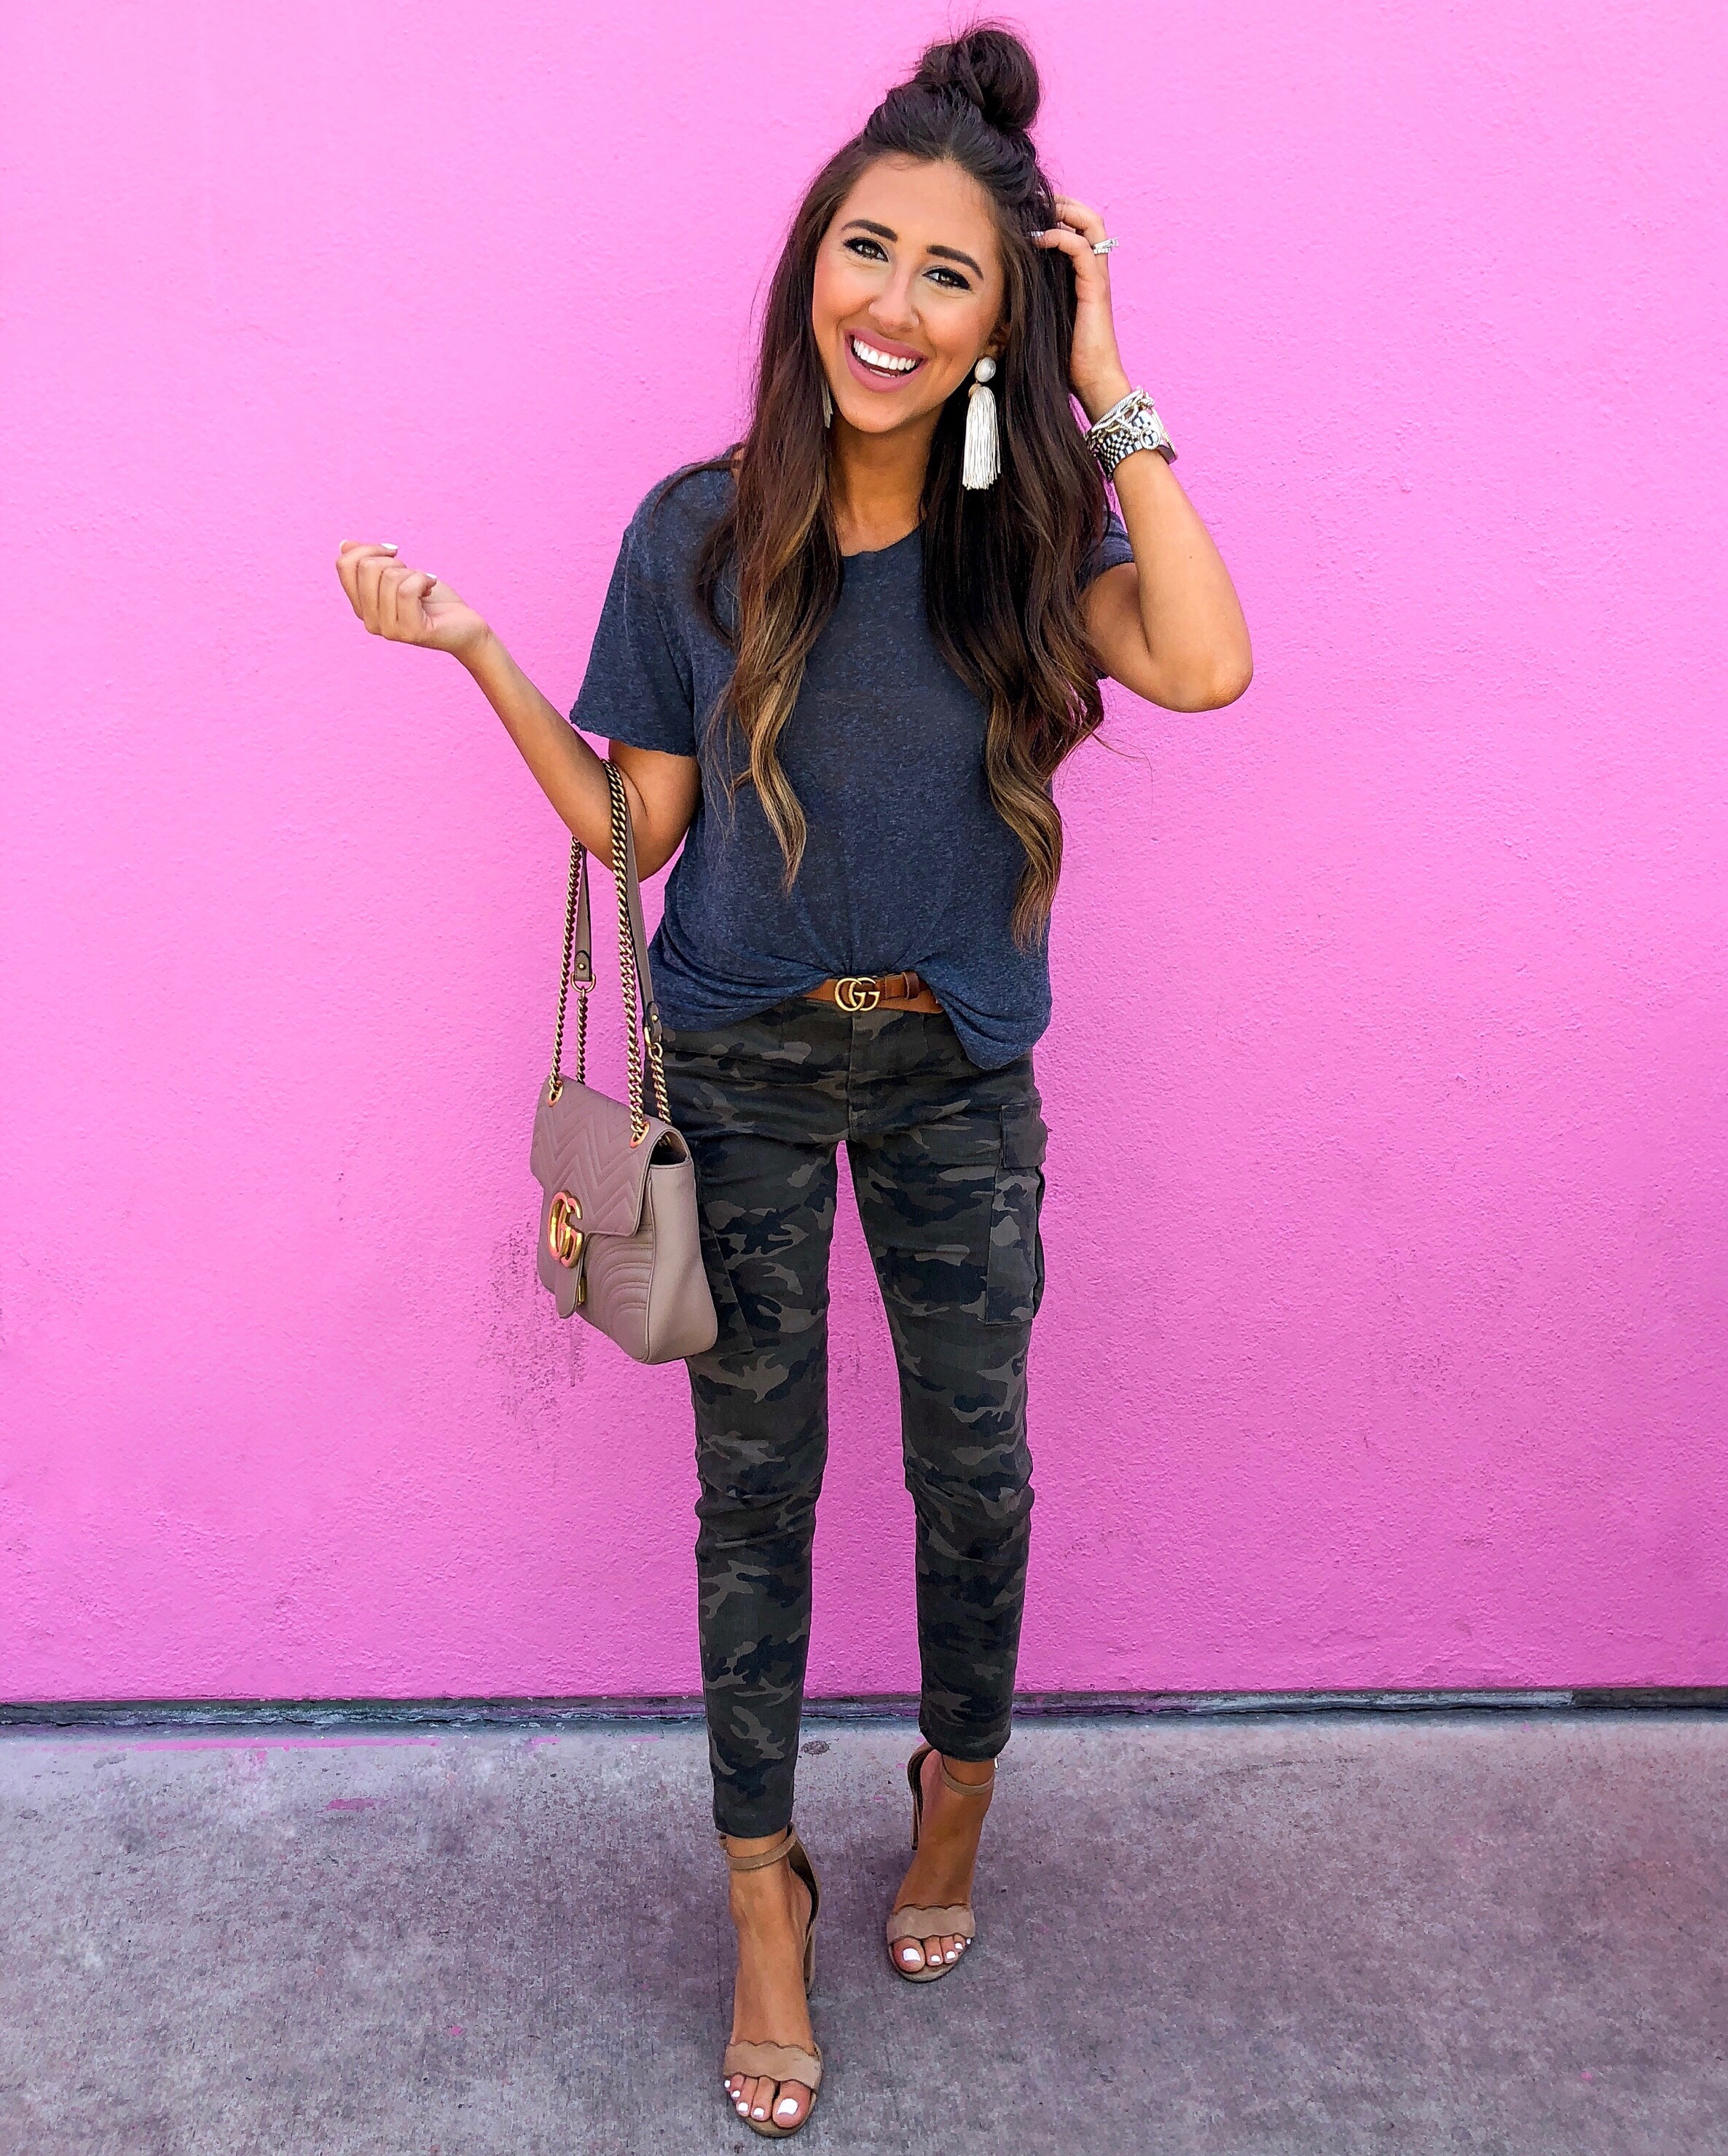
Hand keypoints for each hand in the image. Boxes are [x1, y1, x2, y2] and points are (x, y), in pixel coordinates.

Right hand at [334, 540, 490, 661]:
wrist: (465, 627)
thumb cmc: (434, 600)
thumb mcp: (400, 574)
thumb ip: (371, 562)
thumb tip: (344, 545)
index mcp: (361, 606)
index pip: (344, 565)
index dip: (368, 548)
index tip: (393, 551)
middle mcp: (369, 622)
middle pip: (367, 568)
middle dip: (394, 561)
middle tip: (413, 574)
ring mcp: (388, 630)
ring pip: (390, 578)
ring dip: (413, 573)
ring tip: (425, 585)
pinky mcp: (409, 632)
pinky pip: (407, 590)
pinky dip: (423, 580)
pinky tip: (431, 587)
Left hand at [1033, 195, 1131, 424]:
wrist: (1090, 383)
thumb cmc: (1062, 359)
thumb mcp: (1037, 319)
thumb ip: (1026, 297)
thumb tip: (992, 288)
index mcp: (1080, 276)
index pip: (1076, 228)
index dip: (1057, 212)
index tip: (1027, 209)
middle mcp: (1092, 271)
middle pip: (1088, 217)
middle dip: (1063, 202)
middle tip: (1035, 199)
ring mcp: (1096, 278)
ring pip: (1092, 224)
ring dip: (1066, 210)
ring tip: (1040, 209)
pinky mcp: (1095, 289)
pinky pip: (1083, 249)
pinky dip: (1062, 236)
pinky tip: (1040, 239)